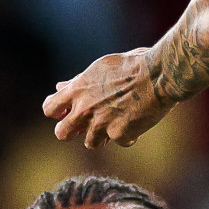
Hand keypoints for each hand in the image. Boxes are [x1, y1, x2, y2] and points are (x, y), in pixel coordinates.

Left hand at [45, 49, 164, 149]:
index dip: (57, 112)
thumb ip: (79, 81)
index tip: (67, 112)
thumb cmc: (133, 65)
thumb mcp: (100, 68)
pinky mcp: (120, 134)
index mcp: (78, 90)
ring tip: (117, 122)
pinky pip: (121, 141)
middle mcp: (85, 109)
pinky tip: (138, 121)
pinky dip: (129, 135)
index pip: (50, 108)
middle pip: (62, 133)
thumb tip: (61, 86)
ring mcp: (102, 124)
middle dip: (72, 131)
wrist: (159, 75)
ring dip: (102, 136)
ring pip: (91, 143)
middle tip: (85, 126)